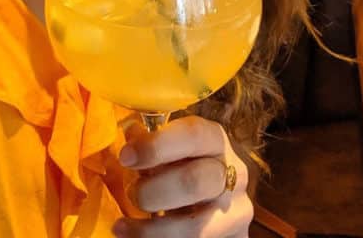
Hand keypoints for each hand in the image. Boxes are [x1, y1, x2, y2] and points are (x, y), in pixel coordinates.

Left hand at [113, 115, 252, 236]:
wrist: (210, 209)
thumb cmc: (184, 172)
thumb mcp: (173, 155)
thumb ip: (155, 146)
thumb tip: (131, 135)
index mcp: (217, 142)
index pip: (194, 134)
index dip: (157, 145)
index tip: (126, 156)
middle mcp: (234, 174)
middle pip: (193, 181)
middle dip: (152, 191)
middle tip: (131, 194)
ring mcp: (236, 212)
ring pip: (194, 227)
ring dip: (151, 229)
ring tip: (125, 226)